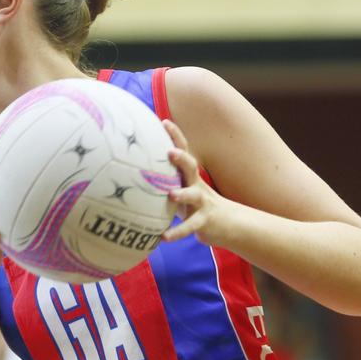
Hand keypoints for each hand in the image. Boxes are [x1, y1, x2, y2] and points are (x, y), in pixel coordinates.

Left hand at [161, 119, 238, 245]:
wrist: (228, 224)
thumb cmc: (196, 204)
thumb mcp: (183, 189)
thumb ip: (164, 181)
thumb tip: (132, 170)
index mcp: (189, 176)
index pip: (183, 151)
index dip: (175, 136)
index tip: (164, 122)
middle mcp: (196, 185)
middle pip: (191, 168)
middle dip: (181, 159)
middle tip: (170, 152)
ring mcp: (201, 203)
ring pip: (193, 195)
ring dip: (183, 194)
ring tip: (172, 195)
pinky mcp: (203, 221)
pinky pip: (190, 226)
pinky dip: (177, 232)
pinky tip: (163, 237)